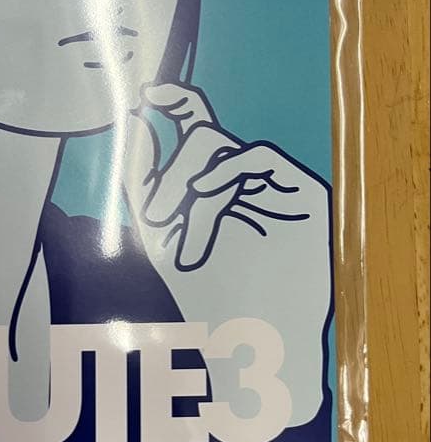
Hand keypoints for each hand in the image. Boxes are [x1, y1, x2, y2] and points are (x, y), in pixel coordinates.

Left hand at [122, 82, 331, 426]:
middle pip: (201, 136)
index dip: (175, 99)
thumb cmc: (207, 294)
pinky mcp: (304, 191)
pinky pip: (258, 156)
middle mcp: (245, 174)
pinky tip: (205, 195)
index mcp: (213, 178)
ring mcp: (275, 181)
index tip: (146, 94)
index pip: (196, 121)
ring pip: (222, 149)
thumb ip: (143, 177)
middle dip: (171, 175)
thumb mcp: (158, 233)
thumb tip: (138, 120)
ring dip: (192, 190)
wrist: (254, 346)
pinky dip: (226, 170)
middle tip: (157, 222)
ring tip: (185, 245)